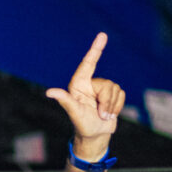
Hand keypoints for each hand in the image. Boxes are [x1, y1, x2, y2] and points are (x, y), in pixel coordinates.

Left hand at [45, 33, 125, 160]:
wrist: (94, 135)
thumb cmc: (81, 124)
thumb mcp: (74, 112)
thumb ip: (64, 99)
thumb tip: (49, 92)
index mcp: (79, 84)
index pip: (88, 63)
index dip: (95, 49)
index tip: (102, 36)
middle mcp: (90, 83)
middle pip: (108, 84)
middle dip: (107, 102)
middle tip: (101, 115)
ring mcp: (102, 89)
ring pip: (116, 89)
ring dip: (112, 106)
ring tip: (103, 116)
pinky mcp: (112, 94)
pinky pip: (122, 94)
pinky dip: (118, 106)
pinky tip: (110, 113)